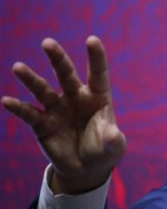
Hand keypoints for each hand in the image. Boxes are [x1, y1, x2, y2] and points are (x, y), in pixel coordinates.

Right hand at [1, 36, 125, 193]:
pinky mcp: (43, 124)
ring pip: (43, 90)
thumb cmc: (104, 150)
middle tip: (48, 42)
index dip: (96, 57)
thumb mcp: (114, 146)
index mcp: (97, 97)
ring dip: (31, 79)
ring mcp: (57, 109)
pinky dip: (18, 108)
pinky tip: (6, 101)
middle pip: (66, 74)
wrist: (86, 168)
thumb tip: (113, 134)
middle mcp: (75, 97)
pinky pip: (29, 114)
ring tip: (18, 67)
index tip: (92, 39)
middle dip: (57, 59)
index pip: (98, 73)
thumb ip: (113, 139)